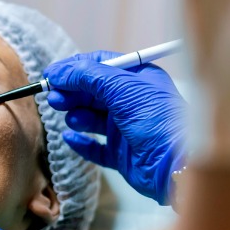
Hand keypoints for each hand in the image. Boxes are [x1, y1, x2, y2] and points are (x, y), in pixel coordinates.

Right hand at [44, 50, 185, 203]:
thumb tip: (56, 72)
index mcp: (137, 79)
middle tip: (54, 98)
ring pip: (92, 118)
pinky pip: (95, 147)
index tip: (52, 75)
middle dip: (72, 93)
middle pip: (92, 91)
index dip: (74, 69)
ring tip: (73, 118)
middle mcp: (132, 101)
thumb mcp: (121, 87)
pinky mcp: (122, 155)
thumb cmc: (157, 119)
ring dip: (77, 116)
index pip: (100, 65)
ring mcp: (126, 129)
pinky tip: (72, 138)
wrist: (177, 164)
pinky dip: (82, 142)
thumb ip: (86, 76)